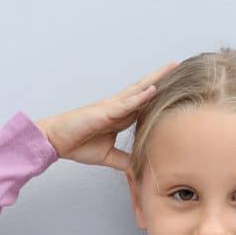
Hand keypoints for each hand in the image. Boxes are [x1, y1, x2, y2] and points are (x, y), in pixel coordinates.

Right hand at [36, 62, 179, 170]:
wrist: (56, 142)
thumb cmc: (77, 145)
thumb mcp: (108, 156)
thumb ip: (125, 160)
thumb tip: (139, 169)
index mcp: (120, 117)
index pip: (145, 104)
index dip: (160, 96)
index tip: (177, 88)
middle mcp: (118, 108)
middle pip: (145, 90)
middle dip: (162, 78)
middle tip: (178, 66)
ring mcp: (112, 107)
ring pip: (139, 90)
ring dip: (156, 79)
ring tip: (172, 67)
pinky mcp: (105, 111)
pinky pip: (126, 103)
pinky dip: (141, 96)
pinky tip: (154, 89)